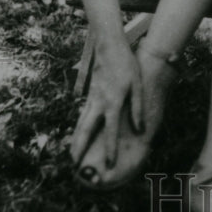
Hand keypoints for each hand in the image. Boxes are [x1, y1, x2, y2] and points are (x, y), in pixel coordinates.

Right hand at [70, 39, 143, 172]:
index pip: (111, 130)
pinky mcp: (89, 95)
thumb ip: (137, 108)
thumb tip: (140, 130)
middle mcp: (98, 103)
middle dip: (80, 148)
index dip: (110, 148)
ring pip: (81, 123)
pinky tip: (77, 135)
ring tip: (71, 155)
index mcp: (112, 102)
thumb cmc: (126, 65)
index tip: (109, 164)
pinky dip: (78, 128)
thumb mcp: (137, 84)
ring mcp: (91, 98)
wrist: (109, 46)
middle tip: (74, 165)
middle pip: (86, 130)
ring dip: (75, 140)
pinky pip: (82, 115)